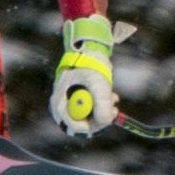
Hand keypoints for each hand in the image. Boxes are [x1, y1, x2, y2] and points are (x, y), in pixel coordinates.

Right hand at [50, 15, 125, 135]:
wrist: (89, 48)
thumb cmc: (90, 64)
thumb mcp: (98, 83)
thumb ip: (102, 103)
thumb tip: (107, 121)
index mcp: (59, 103)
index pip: (73, 125)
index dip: (91, 126)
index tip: (107, 120)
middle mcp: (63, 106)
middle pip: (82, 124)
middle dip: (100, 118)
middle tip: (115, 109)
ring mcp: (71, 103)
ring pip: (90, 118)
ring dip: (104, 110)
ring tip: (113, 97)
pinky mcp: (81, 100)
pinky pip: (93, 110)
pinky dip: (103, 104)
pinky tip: (110, 94)